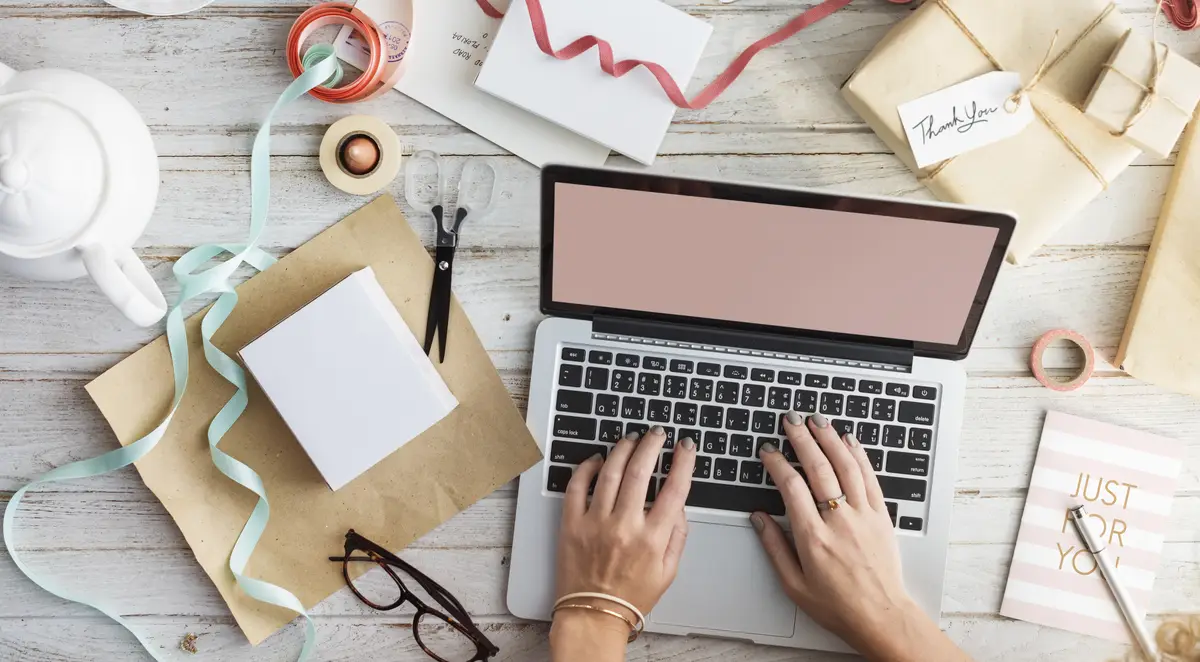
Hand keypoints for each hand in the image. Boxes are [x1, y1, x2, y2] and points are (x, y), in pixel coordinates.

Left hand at [550, 426, 696, 660]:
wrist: (593, 614)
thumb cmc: (630, 596)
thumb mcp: (668, 571)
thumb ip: (678, 536)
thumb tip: (679, 506)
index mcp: (652, 539)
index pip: (675, 489)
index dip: (683, 462)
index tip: (685, 447)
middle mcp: (624, 527)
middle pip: (641, 471)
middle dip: (651, 445)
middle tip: (656, 434)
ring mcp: (595, 523)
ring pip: (610, 472)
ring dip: (622, 449)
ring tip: (630, 439)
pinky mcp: (571, 524)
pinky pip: (577, 486)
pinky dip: (586, 467)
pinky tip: (597, 459)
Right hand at [752, 412, 969, 661]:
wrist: (881, 616)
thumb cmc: (837, 605)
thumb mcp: (793, 584)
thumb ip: (774, 548)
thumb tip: (759, 518)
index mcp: (813, 538)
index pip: (791, 488)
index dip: (777, 463)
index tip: (768, 451)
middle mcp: (839, 522)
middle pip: (818, 469)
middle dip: (802, 439)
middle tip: (791, 420)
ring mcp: (863, 516)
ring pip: (846, 466)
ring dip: (830, 439)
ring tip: (818, 421)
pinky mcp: (881, 516)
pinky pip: (869, 478)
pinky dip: (859, 455)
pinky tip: (849, 441)